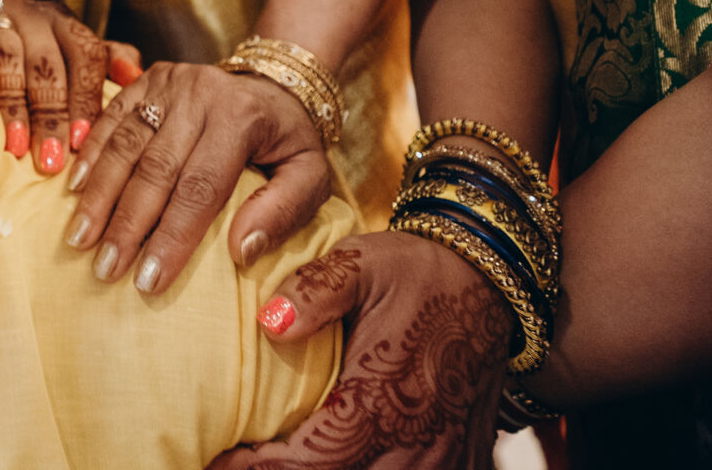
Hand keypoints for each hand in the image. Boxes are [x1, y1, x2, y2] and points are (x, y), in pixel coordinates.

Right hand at [0, 0, 140, 174]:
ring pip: (14, 60)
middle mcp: (35, 16)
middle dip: (53, 114)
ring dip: (20, 109)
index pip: (86, 55)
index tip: (85, 142)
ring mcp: (0, 20)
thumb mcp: (72, 56)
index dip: (85, 100)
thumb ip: (106, 63)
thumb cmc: (33, 57)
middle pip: (50, 62)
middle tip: (54, 157)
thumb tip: (135, 75)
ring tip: (22, 149)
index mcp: (66, 23)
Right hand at [64, 62, 330, 290]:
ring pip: (125, 144)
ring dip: (99, 195)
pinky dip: (90, 154)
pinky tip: (73, 188)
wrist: (275, 81)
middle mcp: (200, 94)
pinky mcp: (147, 78)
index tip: (148, 281)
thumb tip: (241, 252)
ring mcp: (169, 82)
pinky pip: (110, 117)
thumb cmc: (289, 141)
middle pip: (155, 168)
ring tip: (79, 239)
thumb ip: (283, 213)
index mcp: (241, 118)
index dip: (172, 236)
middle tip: (104, 268)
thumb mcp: (312, 176)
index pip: (200, 187)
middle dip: (126, 224)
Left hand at [207, 232, 506, 469]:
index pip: (314, 460)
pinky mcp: (462, 458)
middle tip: (240, 465)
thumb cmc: (414, 272)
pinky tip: (338, 462)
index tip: (223, 461)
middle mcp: (417, 440)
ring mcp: (444, 456)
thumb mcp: (361, 262)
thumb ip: (314, 288)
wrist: (489, 280)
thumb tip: (270, 322)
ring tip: (281, 463)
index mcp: (384, 396)